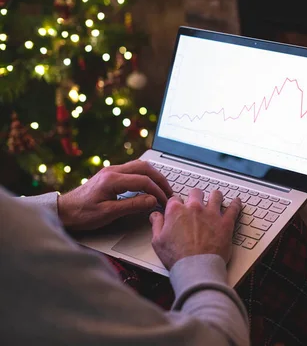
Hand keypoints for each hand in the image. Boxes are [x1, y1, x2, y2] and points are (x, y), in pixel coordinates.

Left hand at [58, 160, 172, 229]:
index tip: (165, 202)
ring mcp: (112, 170)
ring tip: (163, 188)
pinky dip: (146, 175)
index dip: (157, 191)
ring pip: (140, 165)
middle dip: (160, 179)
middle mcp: (113, 170)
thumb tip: (153, 200)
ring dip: (154, 176)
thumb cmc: (83, 214)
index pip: (143, 180)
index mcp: (112, 179)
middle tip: (169, 193)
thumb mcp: (108, 213)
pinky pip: (134, 169)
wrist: (64, 210)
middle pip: (145, 168)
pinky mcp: (111, 174)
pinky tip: (150, 185)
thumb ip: (132, 205)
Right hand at [149, 189, 241, 268]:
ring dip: (215, 196)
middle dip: (195, 196)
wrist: (196, 267)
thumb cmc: (177, 257)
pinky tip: (236, 202)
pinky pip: (234, 208)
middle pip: (196, 193)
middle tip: (196, 201)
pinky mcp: (226, 222)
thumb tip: (155, 215)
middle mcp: (195, 208)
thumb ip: (157, 224)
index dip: (176, 203)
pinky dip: (236, 204)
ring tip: (216, 198)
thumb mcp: (158, 241)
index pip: (175, 199)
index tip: (178, 207)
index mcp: (176, 211)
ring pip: (215, 195)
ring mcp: (212, 214)